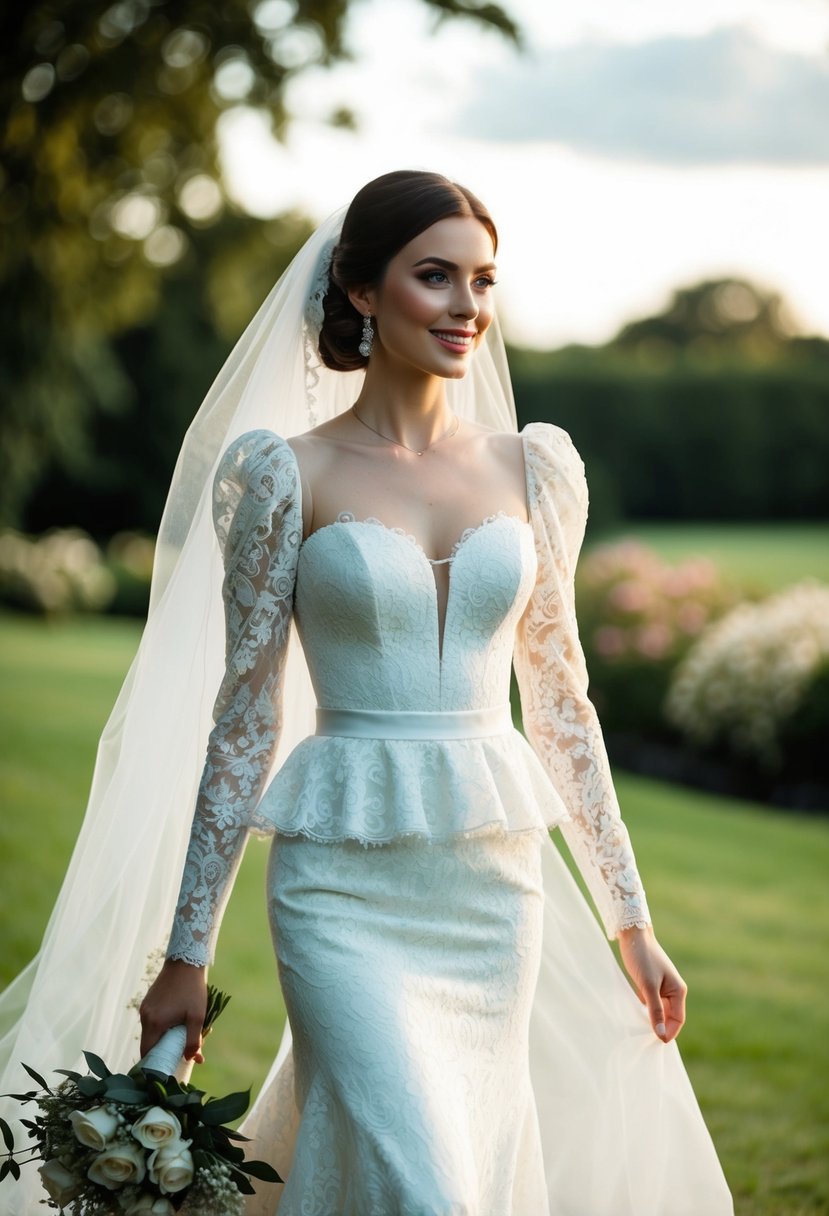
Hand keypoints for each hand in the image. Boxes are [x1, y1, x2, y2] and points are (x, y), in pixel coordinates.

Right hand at [139, 959, 207, 1062]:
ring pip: (150, 1032)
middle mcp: (145, 1017)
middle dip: (162, 1050)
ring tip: (180, 1033)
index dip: (155, 1063)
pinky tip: (176, 1020)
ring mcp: (145, 1008)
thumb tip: (192, 1059)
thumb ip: (193, 1041)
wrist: (185, 962)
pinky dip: (161, 1026)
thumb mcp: (197, 1017)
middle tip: (178, 1051)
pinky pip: (151, 1021)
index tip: (167, 1067)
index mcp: (154, 1023)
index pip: (147, 1053)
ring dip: (162, 1037)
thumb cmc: (193, 990)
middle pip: (148, 1044)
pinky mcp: (148, 1001)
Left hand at [617, 925, 686, 1043]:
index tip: (655, 1042)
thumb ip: (655, 1010)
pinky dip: (646, 1009)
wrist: (633, 934)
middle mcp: (673, 990)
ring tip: (640, 1029)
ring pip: (660, 1010)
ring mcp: (663, 987)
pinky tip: (636, 1014)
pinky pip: (652, 1003)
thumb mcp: (648, 986)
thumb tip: (661, 1034)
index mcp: (678, 991)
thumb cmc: (642, 958)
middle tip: (645, 1038)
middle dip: (661, 1027)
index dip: (669, 1032)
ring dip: (653, 1019)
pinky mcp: (652, 984)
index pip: (678, 1019)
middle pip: (670, 1016)